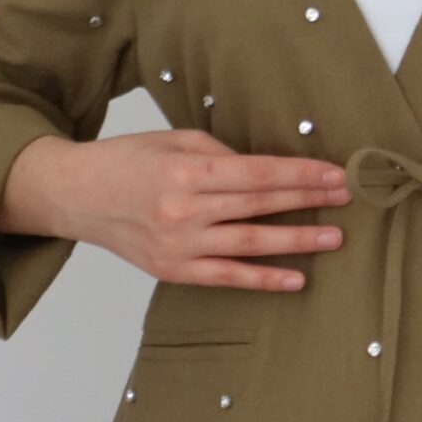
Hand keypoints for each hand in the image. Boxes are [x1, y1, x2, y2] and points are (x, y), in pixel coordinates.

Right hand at [0, 129, 352, 290]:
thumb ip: (221, 155)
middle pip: (260, 206)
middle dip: (307, 201)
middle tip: (345, 198)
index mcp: (186, 172)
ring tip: (333, 237)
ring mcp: (178, 245)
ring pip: (250, 243)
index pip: (257, 174)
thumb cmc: (127, 161)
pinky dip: (263, 279)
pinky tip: (295, 277)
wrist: (76, 196)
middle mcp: (184, 211)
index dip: (300, 175)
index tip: (334, 174)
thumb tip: (268, 171)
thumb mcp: (174, 141)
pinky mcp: (172, 270)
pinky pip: (227, 277)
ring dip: (296, 241)